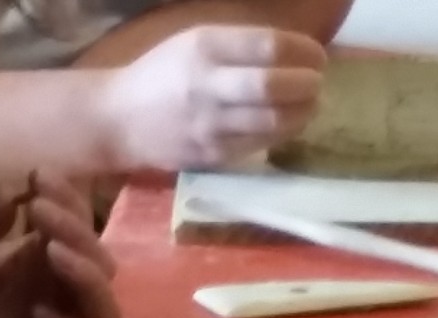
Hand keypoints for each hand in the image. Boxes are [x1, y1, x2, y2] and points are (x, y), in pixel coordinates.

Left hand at [0, 171, 119, 317]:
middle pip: (99, 258)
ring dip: (87, 275)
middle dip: (78, 232)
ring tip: (53, 253)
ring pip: (101, 302)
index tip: (38, 177)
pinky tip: (38, 314)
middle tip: (40, 212)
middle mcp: (54, 285)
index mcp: (35, 252)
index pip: (75, 220)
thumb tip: (12, 191)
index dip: (68, 198)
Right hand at [101, 25, 326, 170]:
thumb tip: (298, 53)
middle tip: (317, 83)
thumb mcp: (195, 42)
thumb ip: (241, 46)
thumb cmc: (163, 74)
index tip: (318, 56)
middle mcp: (206, 85)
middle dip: (308, 84)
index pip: (268, 46)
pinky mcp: (211, 154)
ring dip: (303, 112)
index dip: (304, 51)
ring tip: (309, 104)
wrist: (119, 120)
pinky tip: (287, 123)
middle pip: (272, 86)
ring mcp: (209, 125)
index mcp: (204, 47)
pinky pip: (261, 144)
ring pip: (273, 121)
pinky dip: (283, 132)